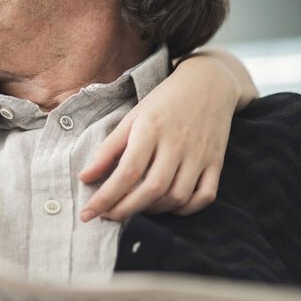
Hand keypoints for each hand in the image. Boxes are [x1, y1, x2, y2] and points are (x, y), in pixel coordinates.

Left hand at [78, 53, 245, 221]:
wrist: (208, 84)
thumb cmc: (163, 102)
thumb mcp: (132, 118)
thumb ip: (108, 149)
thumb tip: (84, 178)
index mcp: (151, 129)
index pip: (127, 172)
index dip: (106, 197)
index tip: (88, 213)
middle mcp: (177, 143)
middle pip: (152, 189)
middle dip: (125, 210)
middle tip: (107, 216)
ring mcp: (200, 154)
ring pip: (177, 196)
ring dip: (152, 210)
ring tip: (134, 208)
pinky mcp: (216, 162)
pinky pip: (205, 196)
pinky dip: (186, 209)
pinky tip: (168, 206)